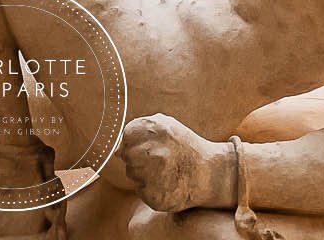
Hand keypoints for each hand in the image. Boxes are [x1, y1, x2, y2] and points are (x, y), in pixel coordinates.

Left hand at [121, 114, 235, 212]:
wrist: (207, 173)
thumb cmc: (185, 148)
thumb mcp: (169, 127)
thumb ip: (143, 129)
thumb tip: (116, 149)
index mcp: (159, 129)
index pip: (128, 134)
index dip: (133, 140)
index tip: (145, 145)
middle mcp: (154, 151)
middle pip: (127, 155)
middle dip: (136, 157)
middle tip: (156, 160)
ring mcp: (153, 174)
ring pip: (131, 173)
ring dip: (142, 172)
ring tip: (162, 170)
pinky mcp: (152, 195)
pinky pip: (139, 189)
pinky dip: (148, 187)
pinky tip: (164, 182)